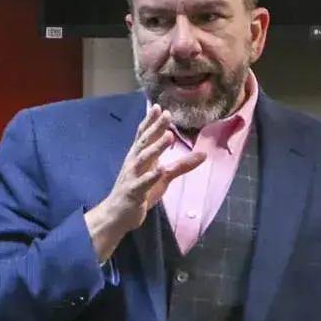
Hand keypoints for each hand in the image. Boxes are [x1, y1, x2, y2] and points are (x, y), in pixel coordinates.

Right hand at [85, 105, 206, 261]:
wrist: (117, 214)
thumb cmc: (139, 192)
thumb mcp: (163, 176)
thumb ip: (182, 165)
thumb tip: (204, 154)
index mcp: (139, 156)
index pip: (144, 135)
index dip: (151, 121)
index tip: (159, 106)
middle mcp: (134, 163)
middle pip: (145, 142)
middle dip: (155, 128)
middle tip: (166, 114)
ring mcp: (133, 176)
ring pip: (144, 159)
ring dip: (156, 147)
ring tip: (169, 136)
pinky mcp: (134, 192)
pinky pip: (143, 183)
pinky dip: (151, 176)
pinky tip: (159, 170)